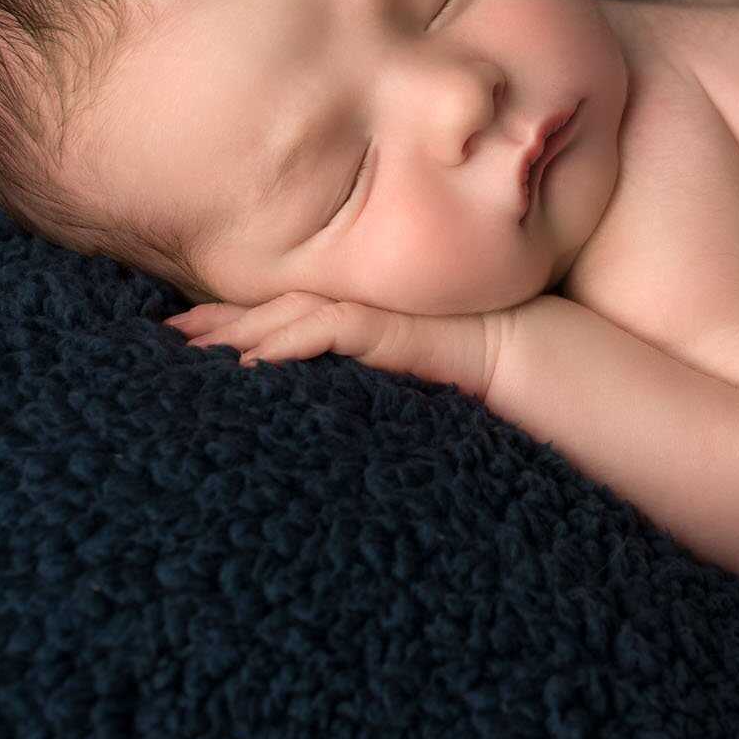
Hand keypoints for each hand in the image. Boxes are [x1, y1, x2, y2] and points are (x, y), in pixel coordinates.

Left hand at [163, 291, 503, 400]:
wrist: (576, 378)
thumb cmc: (528, 392)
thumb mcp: (443, 397)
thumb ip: (396, 394)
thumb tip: (337, 428)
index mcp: (389, 330)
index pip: (302, 319)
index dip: (245, 324)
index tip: (191, 340)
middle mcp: (386, 314)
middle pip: (288, 309)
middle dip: (222, 321)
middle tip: (162, 335)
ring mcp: (397, 318)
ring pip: (301, 314)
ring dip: (240, 330)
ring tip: (185, 349)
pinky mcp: (409, 334)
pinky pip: (339, 330)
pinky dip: (289, 343)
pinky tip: (248, 362)